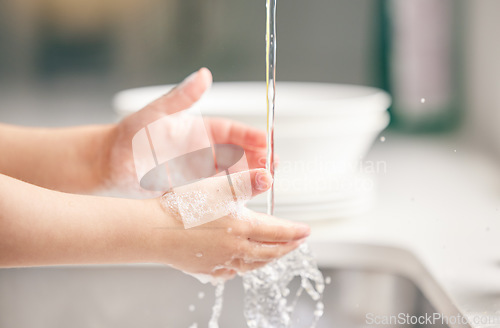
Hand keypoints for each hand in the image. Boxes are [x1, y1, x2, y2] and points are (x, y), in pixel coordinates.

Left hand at [99, 68, 267, 195]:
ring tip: (265, 182)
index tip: (266, 140)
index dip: (251, 136)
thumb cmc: (129, 135)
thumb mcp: (157, 113)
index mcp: (199, 129)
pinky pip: (216, 191)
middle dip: (258, 159)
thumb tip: (203, 75)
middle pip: (238, 153)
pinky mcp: (191, 189)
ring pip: (232, 174)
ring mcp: (198, 171)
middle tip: (273, 166)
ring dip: (249, 177)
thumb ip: (181, 97)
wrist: (108, 165)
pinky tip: (244, 197)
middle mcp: (202, 150)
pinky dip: (232, 194)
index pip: (233, 131)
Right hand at [151, 168, 309, 279]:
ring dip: (269, 258)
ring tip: (276, 254)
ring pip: (254, 264)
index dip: (294, 231)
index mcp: (242, 228)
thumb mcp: (218, 187)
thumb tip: (269, 177)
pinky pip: (233, 272)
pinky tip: (242, 265)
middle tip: (298, 244)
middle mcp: (236, 249)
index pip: (278, 232)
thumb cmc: (182, 207)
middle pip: (270, 251)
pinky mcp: (206, 269)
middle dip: (288, 247)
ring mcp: (221, 262)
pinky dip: (245, 268)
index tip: (306, 231)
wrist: (153, 231)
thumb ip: (246, 182)